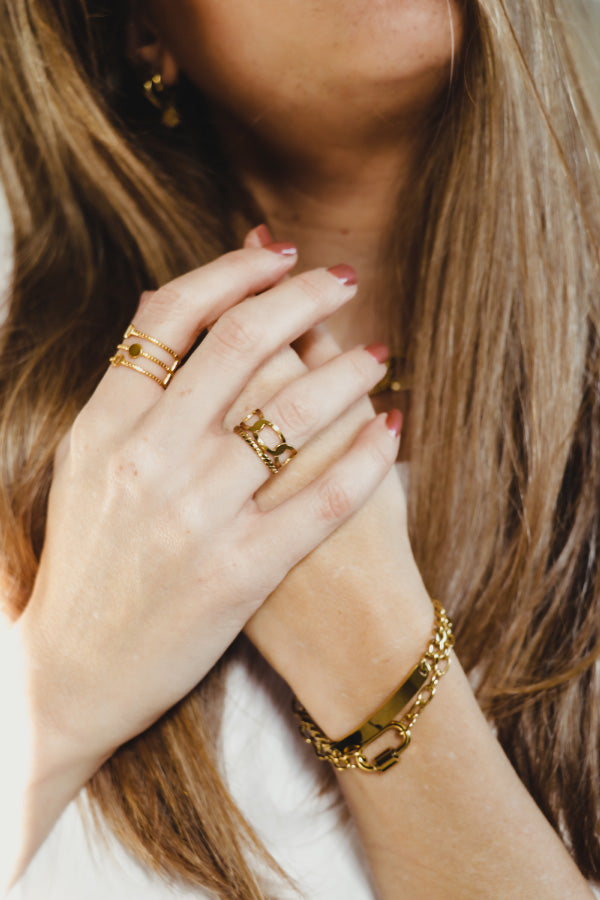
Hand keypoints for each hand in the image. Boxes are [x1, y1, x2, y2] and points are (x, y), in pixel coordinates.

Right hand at [17, 232, 399, 777]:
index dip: (233, 271)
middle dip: (306, 296)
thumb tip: (165, 303)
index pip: (172, 314)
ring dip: (349, 369)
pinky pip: (322, 498)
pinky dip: (368, 456)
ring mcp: (197, 516)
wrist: (72, 672)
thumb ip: (128, 388)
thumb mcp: (84, 462)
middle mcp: (150, 460)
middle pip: (242, 342)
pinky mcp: (240, 573)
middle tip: (345, 278)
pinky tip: (394, 428)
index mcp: (105, 424)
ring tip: (377, 352)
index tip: (278, 256)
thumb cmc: (85, 560)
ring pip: (294, 411)